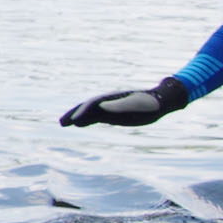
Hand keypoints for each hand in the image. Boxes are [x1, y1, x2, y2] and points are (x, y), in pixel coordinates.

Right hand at [59, 77, 188, 127]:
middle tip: (61, 122)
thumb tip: (102, 107)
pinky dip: (86, 120)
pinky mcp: (114, 114)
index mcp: (113, 99)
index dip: (83, 112)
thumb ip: (121, 106)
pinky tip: (79, 124)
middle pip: (87, 107)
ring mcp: (110, 108)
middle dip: (74, 113)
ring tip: (63, 123)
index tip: (75, 121)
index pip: (93, 105)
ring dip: (77, 117)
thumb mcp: (138, 105)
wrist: (161, 101)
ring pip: (89, 112)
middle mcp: (108, 102)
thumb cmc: (151, 103)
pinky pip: (96, 117)